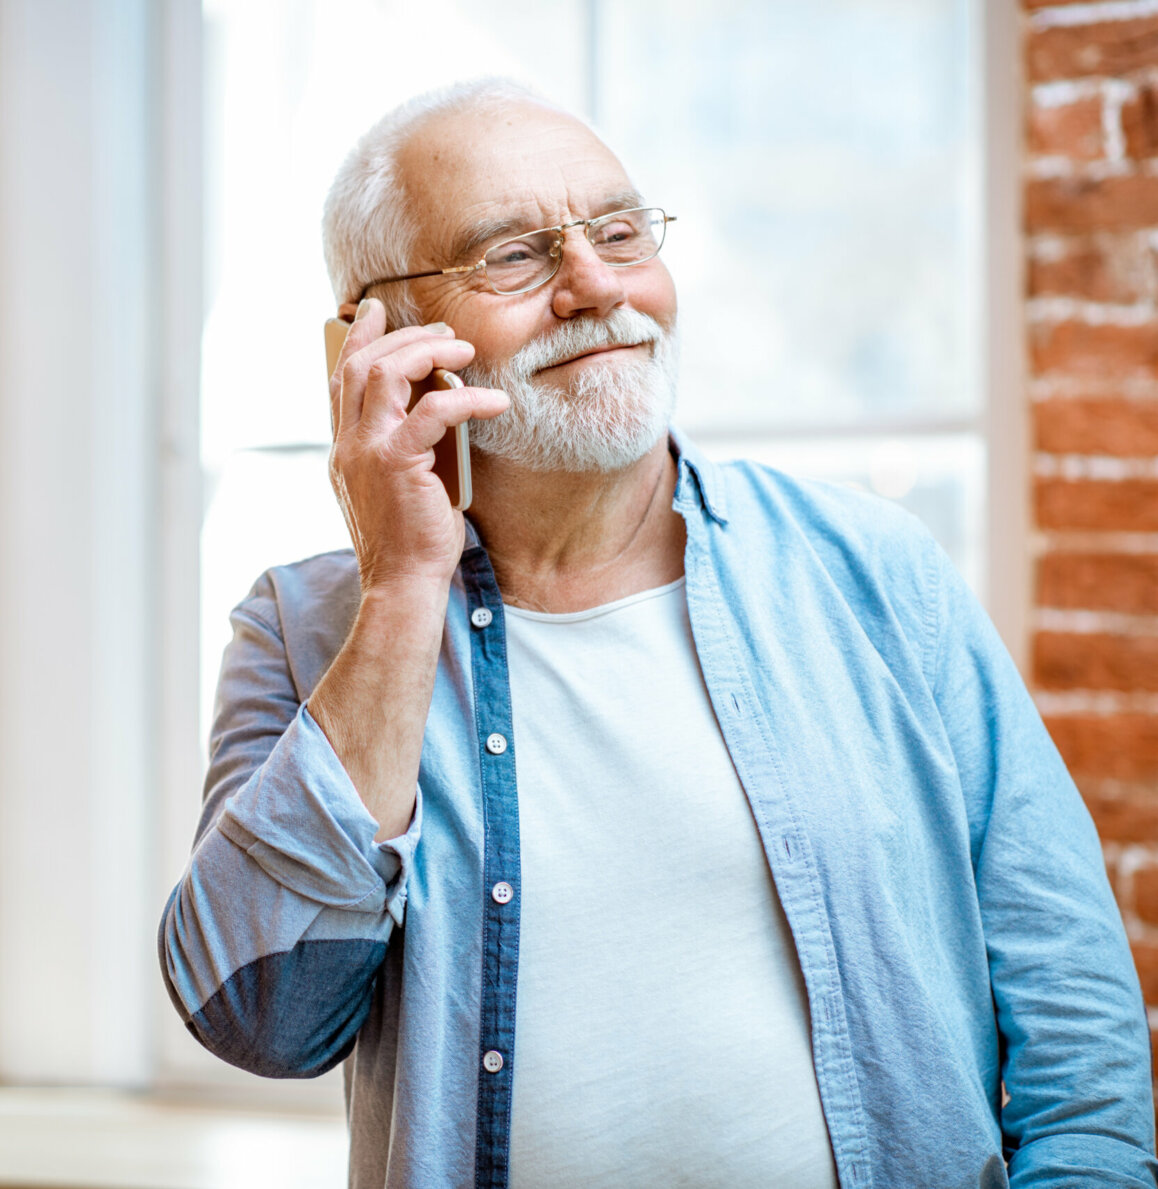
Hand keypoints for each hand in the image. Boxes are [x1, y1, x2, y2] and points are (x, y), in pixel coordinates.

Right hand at [328, 298, 508, 591]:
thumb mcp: (396, 485)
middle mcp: (347, 444)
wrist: (402, 583)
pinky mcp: (396, 463)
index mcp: (344, 448)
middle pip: (359, 364)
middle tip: (443, 332)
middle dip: (401, 336)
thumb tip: (434, 409)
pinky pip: (432, 410)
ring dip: (426, 352)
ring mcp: (366, 451)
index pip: (341, 378)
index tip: (377, 311)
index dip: (358, 338)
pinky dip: (465, 398)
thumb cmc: (409, 540)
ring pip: (384, 373)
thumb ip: (401, 447)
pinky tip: (493, 402)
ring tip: (463, 350)